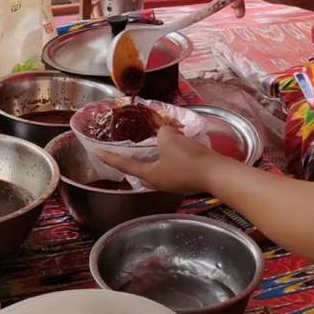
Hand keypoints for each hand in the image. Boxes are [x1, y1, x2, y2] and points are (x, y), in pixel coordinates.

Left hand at [95, 126, 223, 194]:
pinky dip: (172, 153)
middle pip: (141, 169)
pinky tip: (178, 144)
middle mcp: (159, 182)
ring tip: (157, 140)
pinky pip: (174, 164)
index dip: (108, 157)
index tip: (96, 152)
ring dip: (156, 154)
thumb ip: (162, 132)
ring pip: (159, 166)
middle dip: (135, 158)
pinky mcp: (188, 179)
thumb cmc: (188, 159)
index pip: (123, 164)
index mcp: (150, 175)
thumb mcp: (169, 139)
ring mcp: (174, 182)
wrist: (217, 173)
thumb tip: (165, 131)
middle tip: (128, 147)